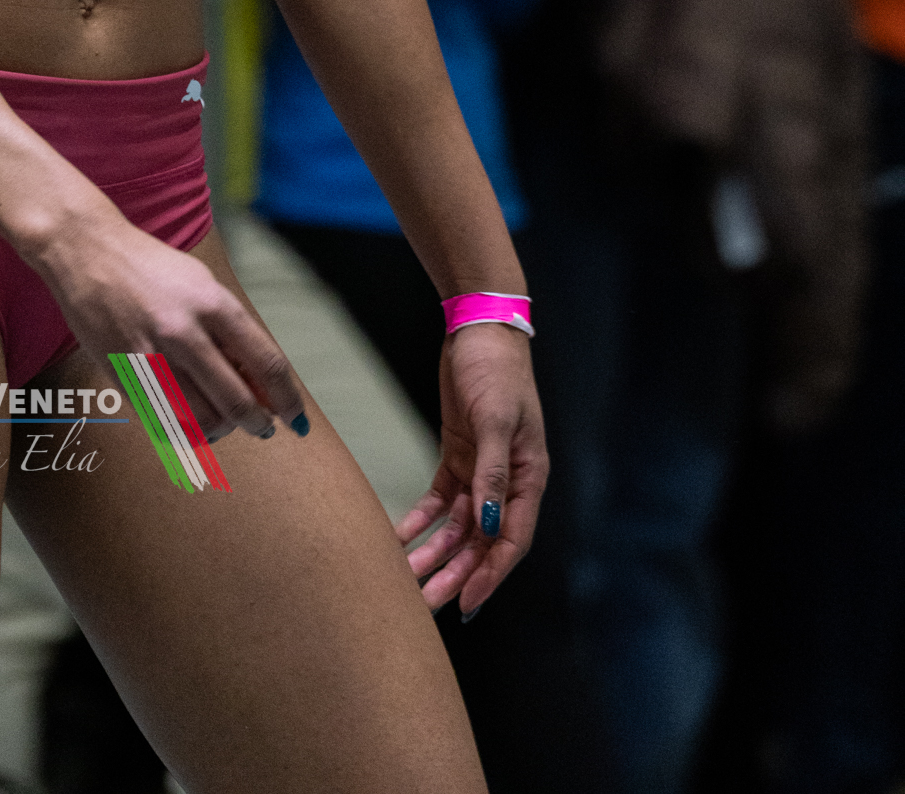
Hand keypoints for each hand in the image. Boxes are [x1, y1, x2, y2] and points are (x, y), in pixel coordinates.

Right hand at [35, 202, 307, 445]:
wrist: (87, 250)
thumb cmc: (150, 267)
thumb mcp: (201, 284)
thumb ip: (230, 330)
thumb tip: (259, 382)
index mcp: (212, 303)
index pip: (266, 363)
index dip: (287, 398)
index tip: (296, 418)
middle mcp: (185, 331)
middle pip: (238, 401)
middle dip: (259, 423)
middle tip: (264, 428)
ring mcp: (152, 355)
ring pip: (203, 419)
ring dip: (223, 430)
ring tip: (225, 424)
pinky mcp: (125, 374)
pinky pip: (166, 419)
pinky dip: (187, 430)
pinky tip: (193, 422)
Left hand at [398, 323, 547, 617]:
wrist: (479, 327)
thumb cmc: (497, 370)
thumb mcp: (496, 420)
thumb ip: (494, 473)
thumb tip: (488, 524)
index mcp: (529, 478)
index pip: (511, 539)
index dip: (490, 575)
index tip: (466, 603)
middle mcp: (508, 481)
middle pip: (481, 540)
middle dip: (456, 573)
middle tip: (427, 602)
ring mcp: (482, 469)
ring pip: (458, 526)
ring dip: (436, 551)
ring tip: (408, 579)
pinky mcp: (458, 454)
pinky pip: (440, 499)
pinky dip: (422, 519)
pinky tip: (402, 536)